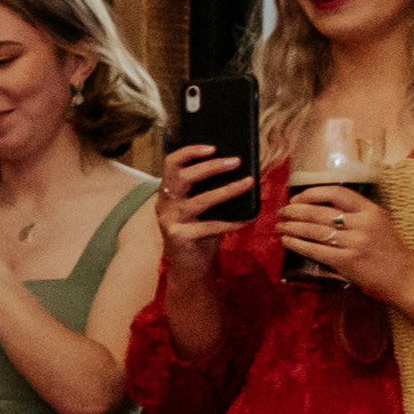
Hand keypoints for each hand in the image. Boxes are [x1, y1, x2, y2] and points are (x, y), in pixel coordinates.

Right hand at [156, 140, 257, 254]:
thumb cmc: (200, 231)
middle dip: (210, 167)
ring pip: (199, 201)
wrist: (189, 266)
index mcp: (167, 191)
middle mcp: (165, 204)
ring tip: (248, 182)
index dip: (190, 152)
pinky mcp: (180, 237)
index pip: (171, 164)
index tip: (212, 147)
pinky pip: (210, 226)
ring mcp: (170, 221)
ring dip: (226, 190)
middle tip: (236, 161)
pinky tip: (249, 218)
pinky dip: (232, 221)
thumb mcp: (200, 206)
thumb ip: (208, 189)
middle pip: (181, 178)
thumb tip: (238, 167)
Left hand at [278, 176, 413, 300]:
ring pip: (315, 230)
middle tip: (282, 213)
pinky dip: (298, 244)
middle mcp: (363, 223)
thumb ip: (355, 216)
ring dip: (292, 227)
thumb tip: (320, 209)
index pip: (337, 193)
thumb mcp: (379, 224)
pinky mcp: (347, 261)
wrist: (406, 278)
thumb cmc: (390, 252)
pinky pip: (316, 250)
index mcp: (371, 211)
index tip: (297, 198)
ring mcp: (355, 242)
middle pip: (320, 212)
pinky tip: (287, 241)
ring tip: (280, 226)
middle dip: (296, 211)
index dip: (312, 194)